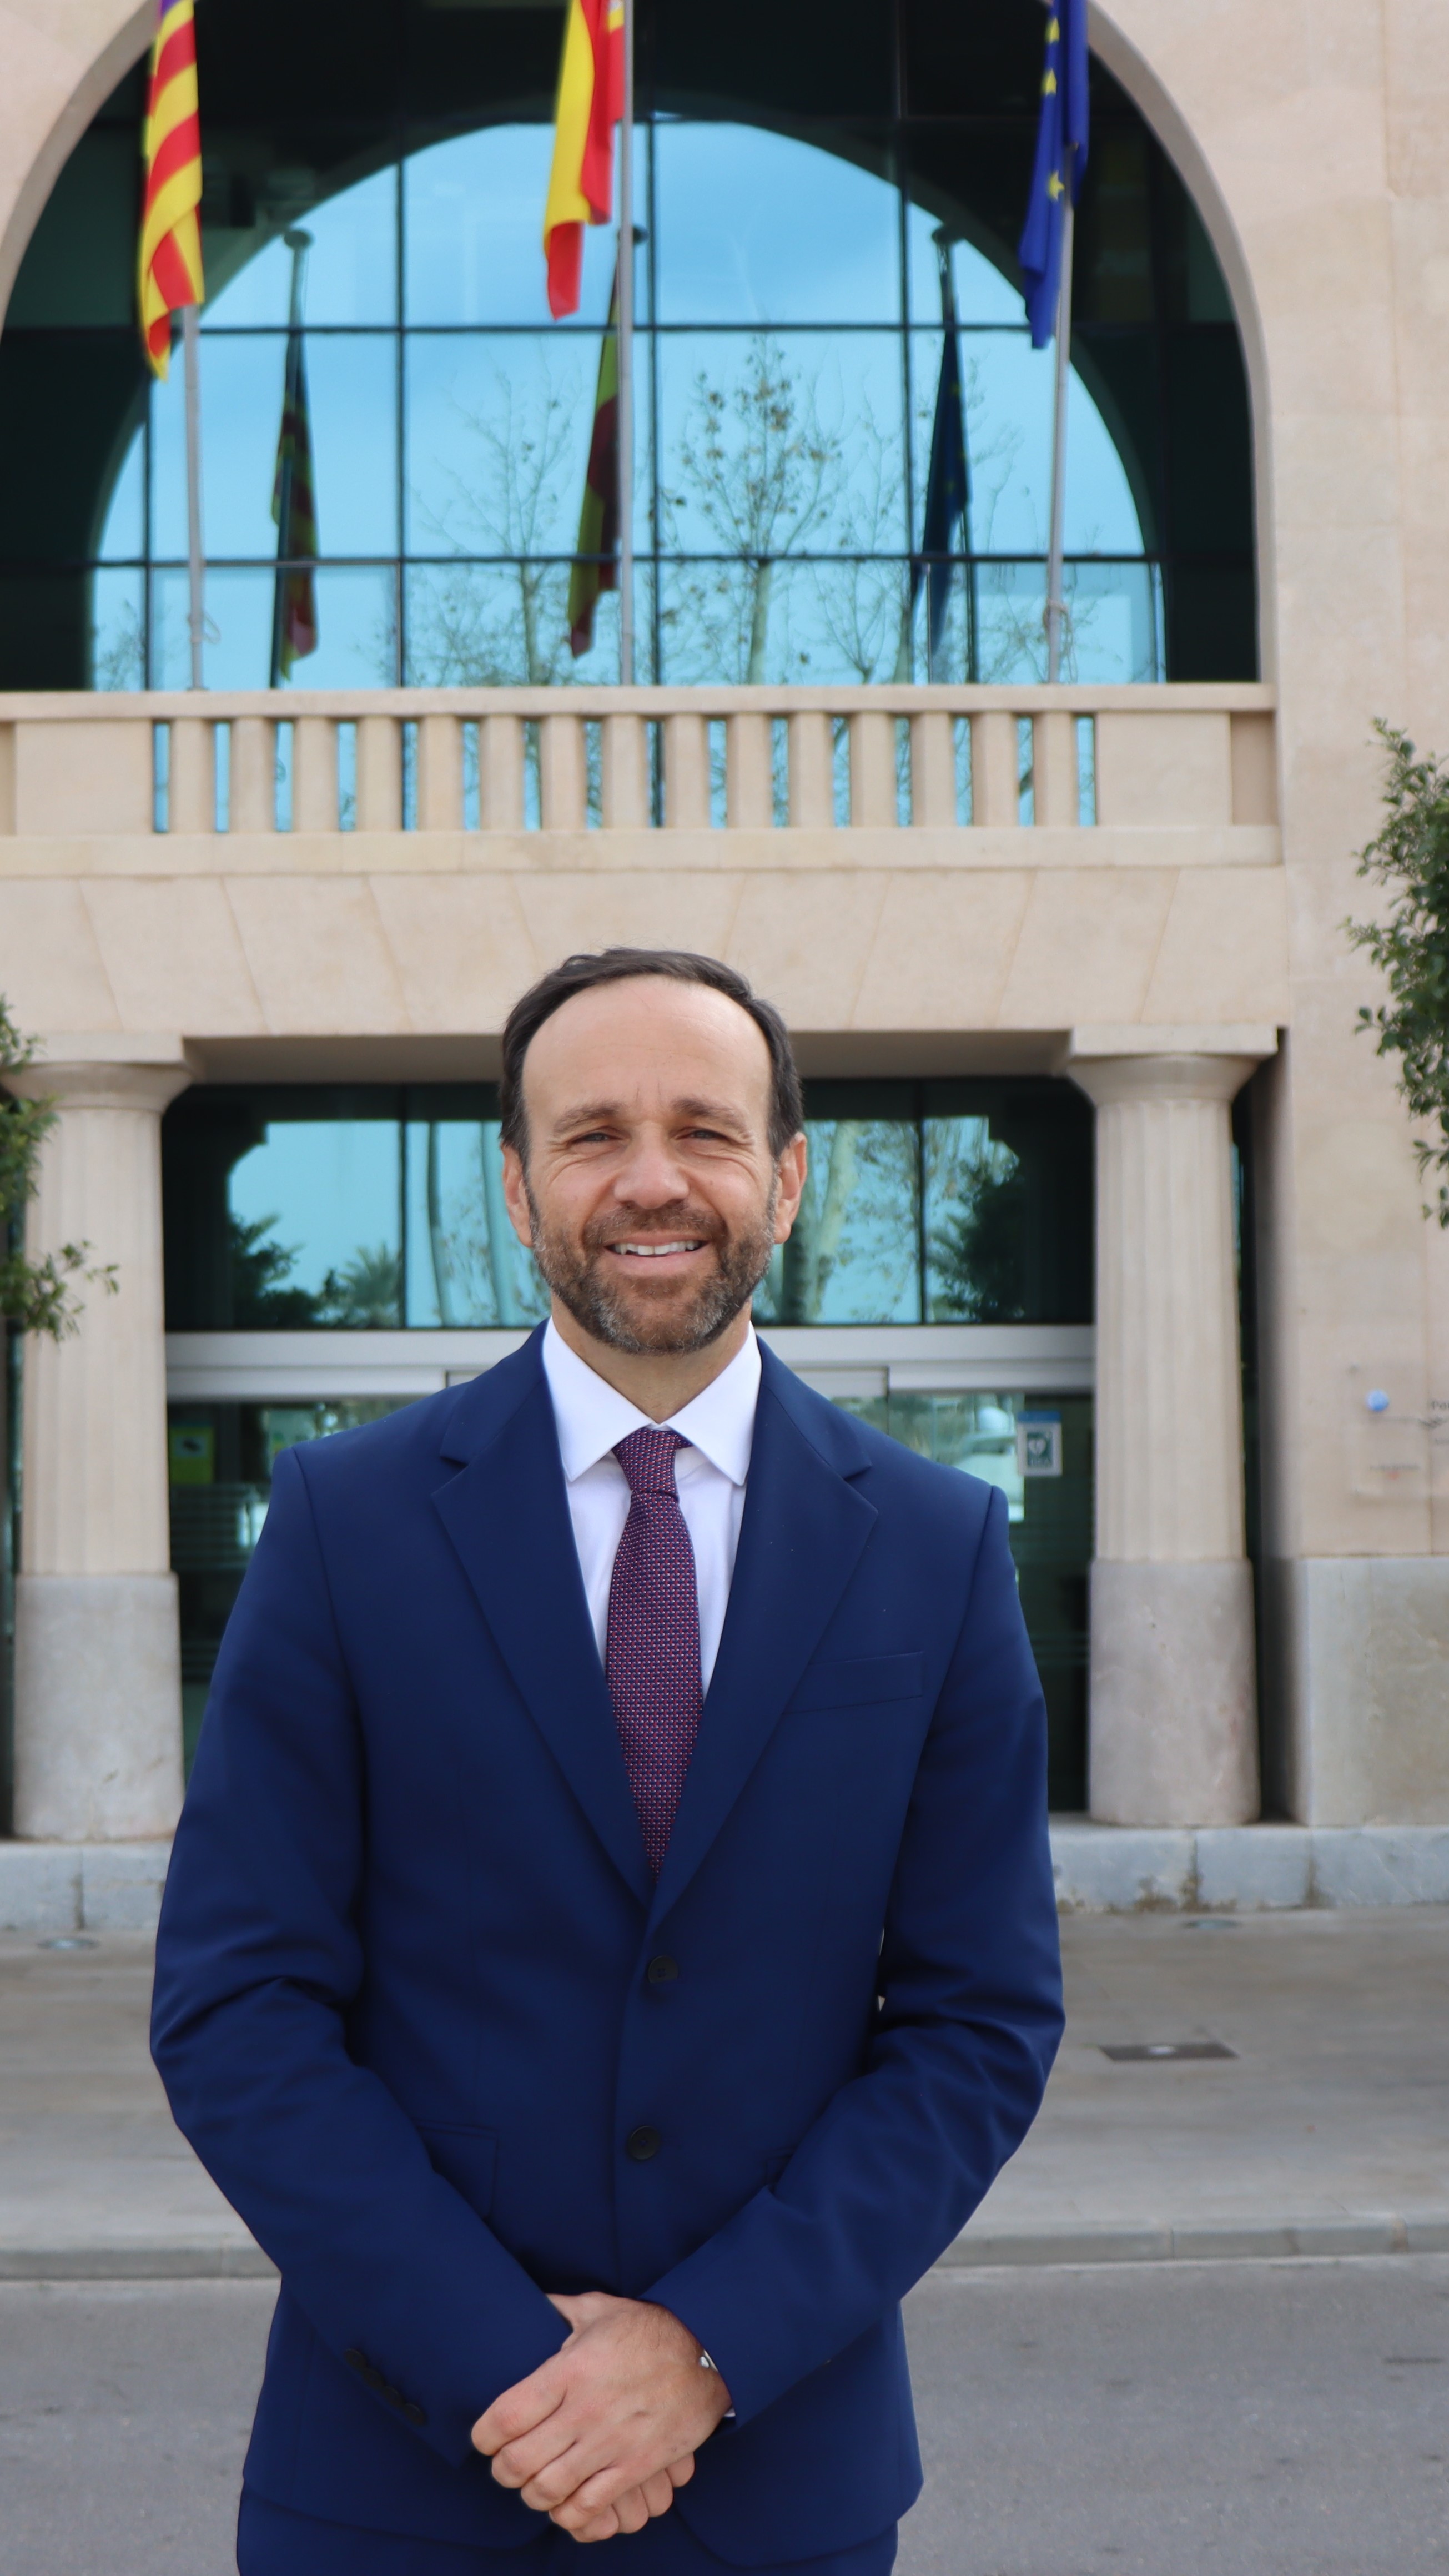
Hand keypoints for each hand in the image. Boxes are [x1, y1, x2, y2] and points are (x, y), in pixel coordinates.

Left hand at [472, 2292, 731, 2540]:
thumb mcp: (600, 2309)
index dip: (483, 2435)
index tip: (485, 2437)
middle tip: (505, 2463)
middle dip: (502, 2470)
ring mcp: (611, 2443)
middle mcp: (585, 2410)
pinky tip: (565, 2502)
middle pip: (518, 2462)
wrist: (709, 2352)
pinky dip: (568, 2515)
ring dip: (532, 2493)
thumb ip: (558, 2310)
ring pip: (548, 2490)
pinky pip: (589, 2508)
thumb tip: (528, 2303)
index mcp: (570, 2369)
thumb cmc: (649, 2329)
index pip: (504, 2417)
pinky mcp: (636, 2467)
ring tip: (533, 2483)